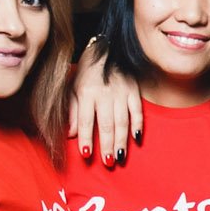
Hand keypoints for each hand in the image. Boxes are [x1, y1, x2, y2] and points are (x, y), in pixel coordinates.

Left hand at [67, 40, 142, 166]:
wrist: (107, 48)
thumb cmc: (87, 71)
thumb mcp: (73, 87)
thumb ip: (72, 110)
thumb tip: (71, 134)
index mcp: (86, 92)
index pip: (86, 120)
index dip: (86, 138)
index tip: (86, 154)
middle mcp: (105, 93)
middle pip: (106, 124)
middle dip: (107, 144)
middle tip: (107, 162)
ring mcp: (122, 92)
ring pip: (122, 120)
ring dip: (122, 140)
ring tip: (120, 157)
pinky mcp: (135, 90)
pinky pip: (138, 111)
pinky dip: (138, 125)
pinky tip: (137, 138)